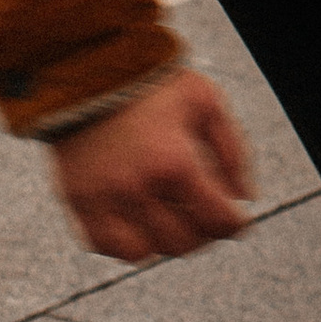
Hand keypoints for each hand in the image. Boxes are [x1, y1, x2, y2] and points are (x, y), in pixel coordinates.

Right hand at [49, 70, 253, 261]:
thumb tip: (244, 199)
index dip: (235, 226)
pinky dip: (125, 242)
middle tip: (206, 218)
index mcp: (174, 162)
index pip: (216, 220)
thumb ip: (233, 152)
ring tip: (173, 220)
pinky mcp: (76, 200)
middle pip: (182, 243)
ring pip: (143, 253)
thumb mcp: (206, 101)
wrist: (89, 68)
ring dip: (163, 242)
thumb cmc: (154, 82)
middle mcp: (136, 187)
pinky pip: (104, 245)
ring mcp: (102, 198)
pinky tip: (140, 221)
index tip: (238, 221)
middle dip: (203, 234)